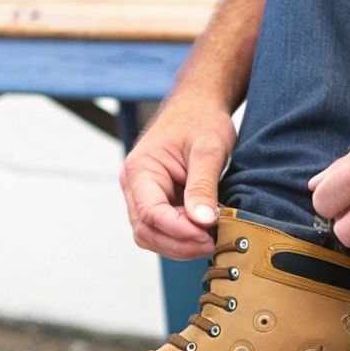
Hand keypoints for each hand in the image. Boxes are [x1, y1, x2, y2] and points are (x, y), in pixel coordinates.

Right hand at [119, 96, 236, 259]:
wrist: (199, 106)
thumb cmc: (201, 119)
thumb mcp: (209, 149)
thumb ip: (203, 185)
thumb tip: (203, 221)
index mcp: (140, 169)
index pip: (150, 213)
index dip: (179, 231)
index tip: (208, 235)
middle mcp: (134, 185)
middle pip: (146, 231)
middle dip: (180, 243)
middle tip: (214, 242)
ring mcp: (143, 196)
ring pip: (152, 236)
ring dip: (181, 245)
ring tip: (212, 238)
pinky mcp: (157, 201)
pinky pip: (163, 229)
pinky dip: (183, 237)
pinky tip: (206, 232)